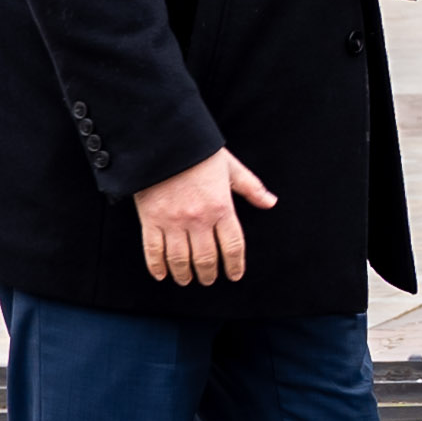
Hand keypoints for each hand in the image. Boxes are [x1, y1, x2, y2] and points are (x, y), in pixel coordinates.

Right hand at [134, 148, 275, 286]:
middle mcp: (199, 219)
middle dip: (208, 274)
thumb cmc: (198, 152)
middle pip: (206, 258)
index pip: (233, 246)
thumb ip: (251, 188)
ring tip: (186, 280)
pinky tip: (162, 274)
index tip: (234, 275)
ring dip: (184, 275)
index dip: (235, 265)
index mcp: (221, 207)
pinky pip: (153, 251)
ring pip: (180, 259)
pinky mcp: (150, 220)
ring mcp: (173, 221)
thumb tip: (270, 202)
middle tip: (208, 280)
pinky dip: (157, 266)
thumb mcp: (230, 167)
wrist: (163, 140)